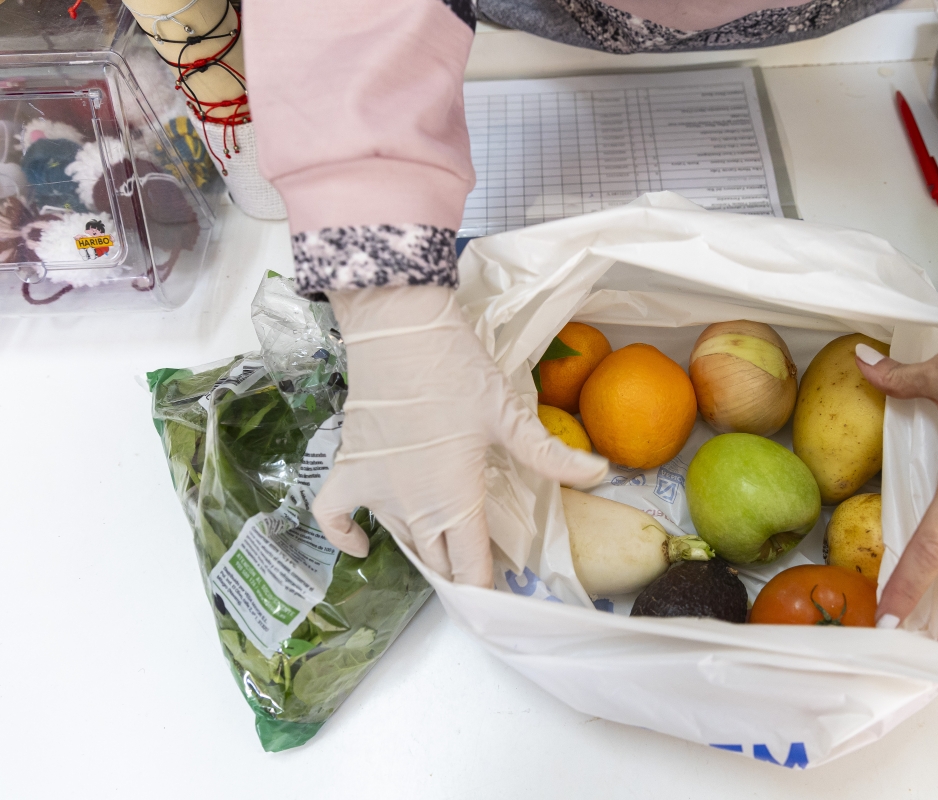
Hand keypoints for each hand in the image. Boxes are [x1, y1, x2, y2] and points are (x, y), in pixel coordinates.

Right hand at [312, 286, 607, 586]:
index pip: (470, 568)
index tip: (501, 597)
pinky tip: (362, 545)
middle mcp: (413, 507)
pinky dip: (345, 538)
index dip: (486, 589)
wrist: (399, 330)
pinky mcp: (349, 470)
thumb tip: (603, 472)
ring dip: (424, 553)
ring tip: (447, 554)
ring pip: (401, 542)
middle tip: (482, 569)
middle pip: (438, 562)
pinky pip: (334, 518)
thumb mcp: (510, 415)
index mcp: (454, 500)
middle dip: (461, 573)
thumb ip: (552, 454)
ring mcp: (376, 491)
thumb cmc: (457, 371)